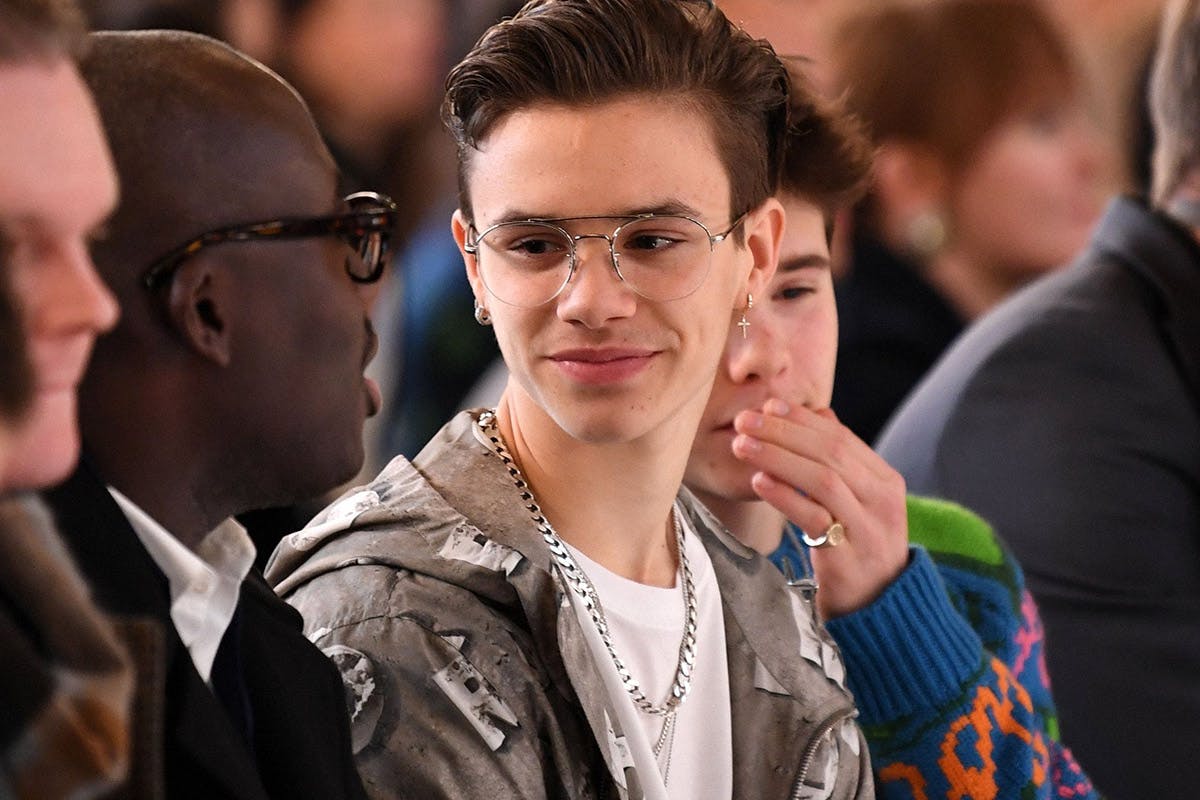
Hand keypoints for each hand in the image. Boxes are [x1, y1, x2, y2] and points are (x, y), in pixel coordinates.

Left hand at [732, 399, 908, 618]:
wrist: (879, 609)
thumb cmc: (857, 549)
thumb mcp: (858, 503)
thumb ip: (842, 462)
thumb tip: (821, 414)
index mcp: (885, 481)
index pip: (840, 438)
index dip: (801, 420)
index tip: (767, 406)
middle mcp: (881, 501)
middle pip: (830, 453)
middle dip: (783, 432)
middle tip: (745, 421)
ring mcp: (867, 529)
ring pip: (822, 479)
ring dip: (778, 457)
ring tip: (743, 445)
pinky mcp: (848, 558)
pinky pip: (814, 518)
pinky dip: (785, 496)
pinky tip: (759, 481)